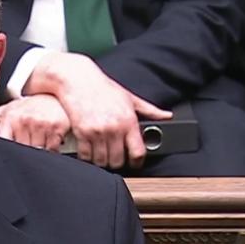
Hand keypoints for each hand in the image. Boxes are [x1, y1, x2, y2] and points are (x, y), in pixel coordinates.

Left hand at [0, 94, 69, 151]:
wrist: (55, 95)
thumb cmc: (29, 106)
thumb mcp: (7, 110)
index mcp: (9, 118)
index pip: (2, 141)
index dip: (2, 152)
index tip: (2, 158)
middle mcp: (24, 120)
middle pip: (20, 150)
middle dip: (21, 153)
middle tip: (24, 146)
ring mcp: (41, 125)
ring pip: (36, 152)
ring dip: (36, 153)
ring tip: (36, 142)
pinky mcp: (56, 129)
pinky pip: (51, 150)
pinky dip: (50, 150)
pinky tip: (47, 142)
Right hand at [25, 52, 170, 167]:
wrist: (78, 80)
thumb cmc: (104, 88)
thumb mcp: (129, 98)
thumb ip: (150, 110)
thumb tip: (166, 116)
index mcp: (129, 121)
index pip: (138, 152)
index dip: (137, 163)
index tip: (134, 163)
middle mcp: (114, 128)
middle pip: (117, 161)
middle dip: (116, 163)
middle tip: (114, 158)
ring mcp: (97, 132)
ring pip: (101, 161)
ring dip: (101, 161)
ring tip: (101, 156)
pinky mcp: (82, 133)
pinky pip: (85, 155)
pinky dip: (87, 157)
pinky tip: (88, 152)